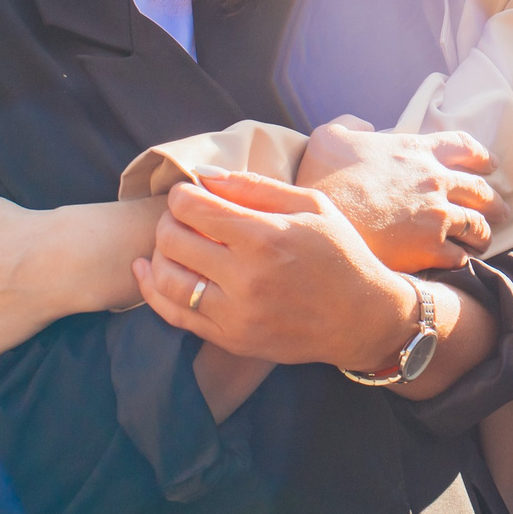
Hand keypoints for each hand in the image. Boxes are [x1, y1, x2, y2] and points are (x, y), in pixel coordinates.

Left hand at [135, 169, 420, 372]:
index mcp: (266, 238)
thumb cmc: (341, 254)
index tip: (189, 192)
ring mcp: (236, 314)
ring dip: (159, 252)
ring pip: (167, 278)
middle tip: (184, 215)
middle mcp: (246, 279)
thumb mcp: (312, 206)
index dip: (182, 194)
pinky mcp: (231, 339)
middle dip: (169, 219)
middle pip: (173, 239)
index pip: (194, 208)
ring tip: (175, 241)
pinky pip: (174, 314)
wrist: (363, 318)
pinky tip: (149, 270)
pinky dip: (153, 289)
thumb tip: (204, 175)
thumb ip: (256, 187)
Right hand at [295, 120, 503, 271]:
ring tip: (484, 241)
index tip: (490, 165)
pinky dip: (462, 259)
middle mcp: (436, 180)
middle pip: (480, 190)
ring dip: (483, 234)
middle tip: (500, 210)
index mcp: (417, 150)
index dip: (481, 156)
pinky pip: (460, 255)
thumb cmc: (323, 175)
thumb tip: (366, 128)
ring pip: (477, 225)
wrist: (323, 216)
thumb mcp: (332, 135)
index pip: (463, 146)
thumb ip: (352, 125)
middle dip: (493, 201)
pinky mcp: (431, 248)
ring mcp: (437, 215)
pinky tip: (459, 262)